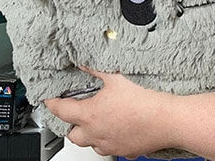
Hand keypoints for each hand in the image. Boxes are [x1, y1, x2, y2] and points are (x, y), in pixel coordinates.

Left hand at [44, 67, 175, 157]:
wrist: (164, 119)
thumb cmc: (142, 100)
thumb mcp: (116, 78)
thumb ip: (96, 70)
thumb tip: (84, 63)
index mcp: (90, 115)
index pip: (61, 110)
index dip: (53, 104)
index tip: (50, 100)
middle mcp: (95, 134)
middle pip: (72, 135)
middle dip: (72, 125)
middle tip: (78, 113)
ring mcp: (108, 145)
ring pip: (91, 143)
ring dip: (91, 133)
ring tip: (101, 119)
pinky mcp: (124, 151)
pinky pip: (110, 147)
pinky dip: (110, 138)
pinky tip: (120, 127)